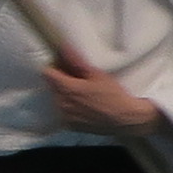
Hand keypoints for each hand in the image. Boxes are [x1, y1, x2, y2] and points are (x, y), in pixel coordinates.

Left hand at [43, 58, 157, 136]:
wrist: (125, 119)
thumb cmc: (113, 95)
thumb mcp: (97, 74)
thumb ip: (76, 61)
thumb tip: (63, 47)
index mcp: (66, 88)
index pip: (47, 73)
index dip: (56, 67)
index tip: (66, 66)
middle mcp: (61, 103)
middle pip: (52, 86)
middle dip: (63, 81)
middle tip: (81, 80)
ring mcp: (65, 116)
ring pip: (58, 99)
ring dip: (66, 94)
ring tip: (85, 94)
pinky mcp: (70, 125)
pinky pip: (64, 112)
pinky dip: (71, 107)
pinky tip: (85, 107)